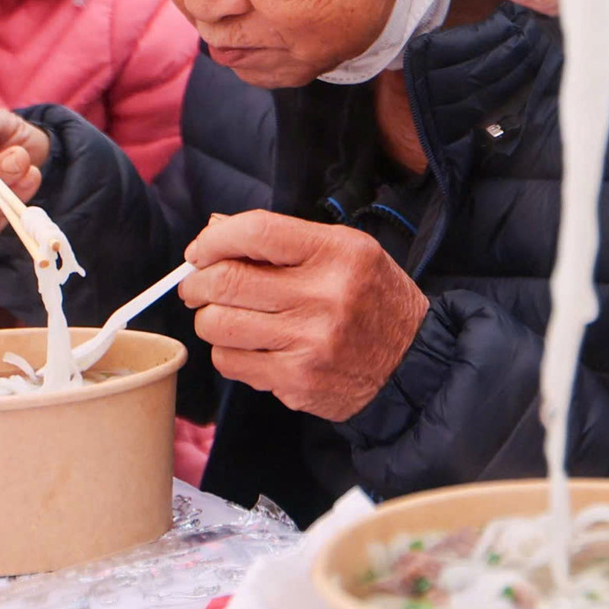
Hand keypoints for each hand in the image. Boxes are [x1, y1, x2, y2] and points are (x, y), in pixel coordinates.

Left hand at [179, 210, 428, 421]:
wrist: (412, 363)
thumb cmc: (373, 299)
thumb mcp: (346, 252)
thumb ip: (283, 238)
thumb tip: (216, 227)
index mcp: (337, 252)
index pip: (257, 231)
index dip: (215, 238)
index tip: (201, 250)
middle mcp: (324, 295)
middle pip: (227, 281)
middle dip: (198, 283)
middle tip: (196, 286)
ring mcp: (310, 342)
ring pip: (219, 325)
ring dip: (209, 319)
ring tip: (225, 316)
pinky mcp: (297, 381)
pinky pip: (231, 363)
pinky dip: (228, 352)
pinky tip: (250, 346)